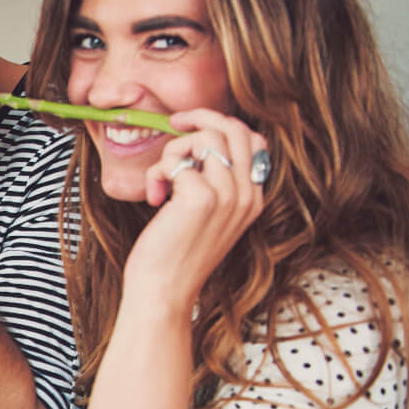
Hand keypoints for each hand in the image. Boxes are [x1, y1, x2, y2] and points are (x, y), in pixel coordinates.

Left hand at [123, 109, 268, 312]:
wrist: (164, 291)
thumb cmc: (175, 255)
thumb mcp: (207, 217)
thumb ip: (212, 184)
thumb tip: (195, 146)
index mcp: (253, 198)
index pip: (254, 140)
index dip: (222, 125)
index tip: (191, 128)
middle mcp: (246, 194)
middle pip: (233, 128)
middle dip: (199, 117)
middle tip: (173, 125)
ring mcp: (227, 194)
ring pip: (203, 139)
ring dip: (172, 152)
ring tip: (160, 182)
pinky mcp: (201, 197)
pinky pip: (176, 161)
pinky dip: (157, 174)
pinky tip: (154, 198)